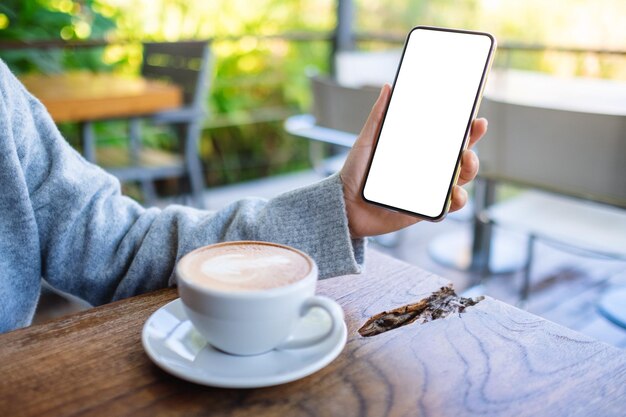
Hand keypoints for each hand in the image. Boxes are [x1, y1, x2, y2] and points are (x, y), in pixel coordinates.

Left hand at [340, 84, 487, 237]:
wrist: (344, 205)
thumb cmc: (355, 172)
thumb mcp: (367, 141)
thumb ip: (378, 116)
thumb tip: (388, 87)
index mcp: (419, 151)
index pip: (449, 138)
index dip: (467, 130)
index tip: (476, 119)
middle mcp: (428, 170)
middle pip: (461, 158)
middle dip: (472, 148)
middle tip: (469, 141)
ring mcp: (428, 190)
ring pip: (461, 181)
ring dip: (470, 170)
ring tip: (464, 162)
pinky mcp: (425, 211)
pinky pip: (448, 207)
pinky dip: (457, 200)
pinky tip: (453, 192)